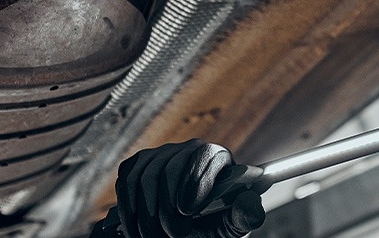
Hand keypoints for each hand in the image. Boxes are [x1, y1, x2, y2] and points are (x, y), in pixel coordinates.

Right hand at [113, 139, 265, 237]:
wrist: (193, 229)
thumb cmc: (215, 225)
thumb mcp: (232, 225)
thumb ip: (244, 216)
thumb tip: (250, 202)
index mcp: (219, 158)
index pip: (204, 156)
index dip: (194, 182)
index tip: (188, 211)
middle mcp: (190, 148)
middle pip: (170, 168)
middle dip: (166, 208)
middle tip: (171, 235)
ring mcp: (163, 154)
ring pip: (145, 176)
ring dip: (145, 213)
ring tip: (153, 237)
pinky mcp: (140, 164)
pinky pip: (128, 180)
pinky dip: (128, 208)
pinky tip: (136, 228)